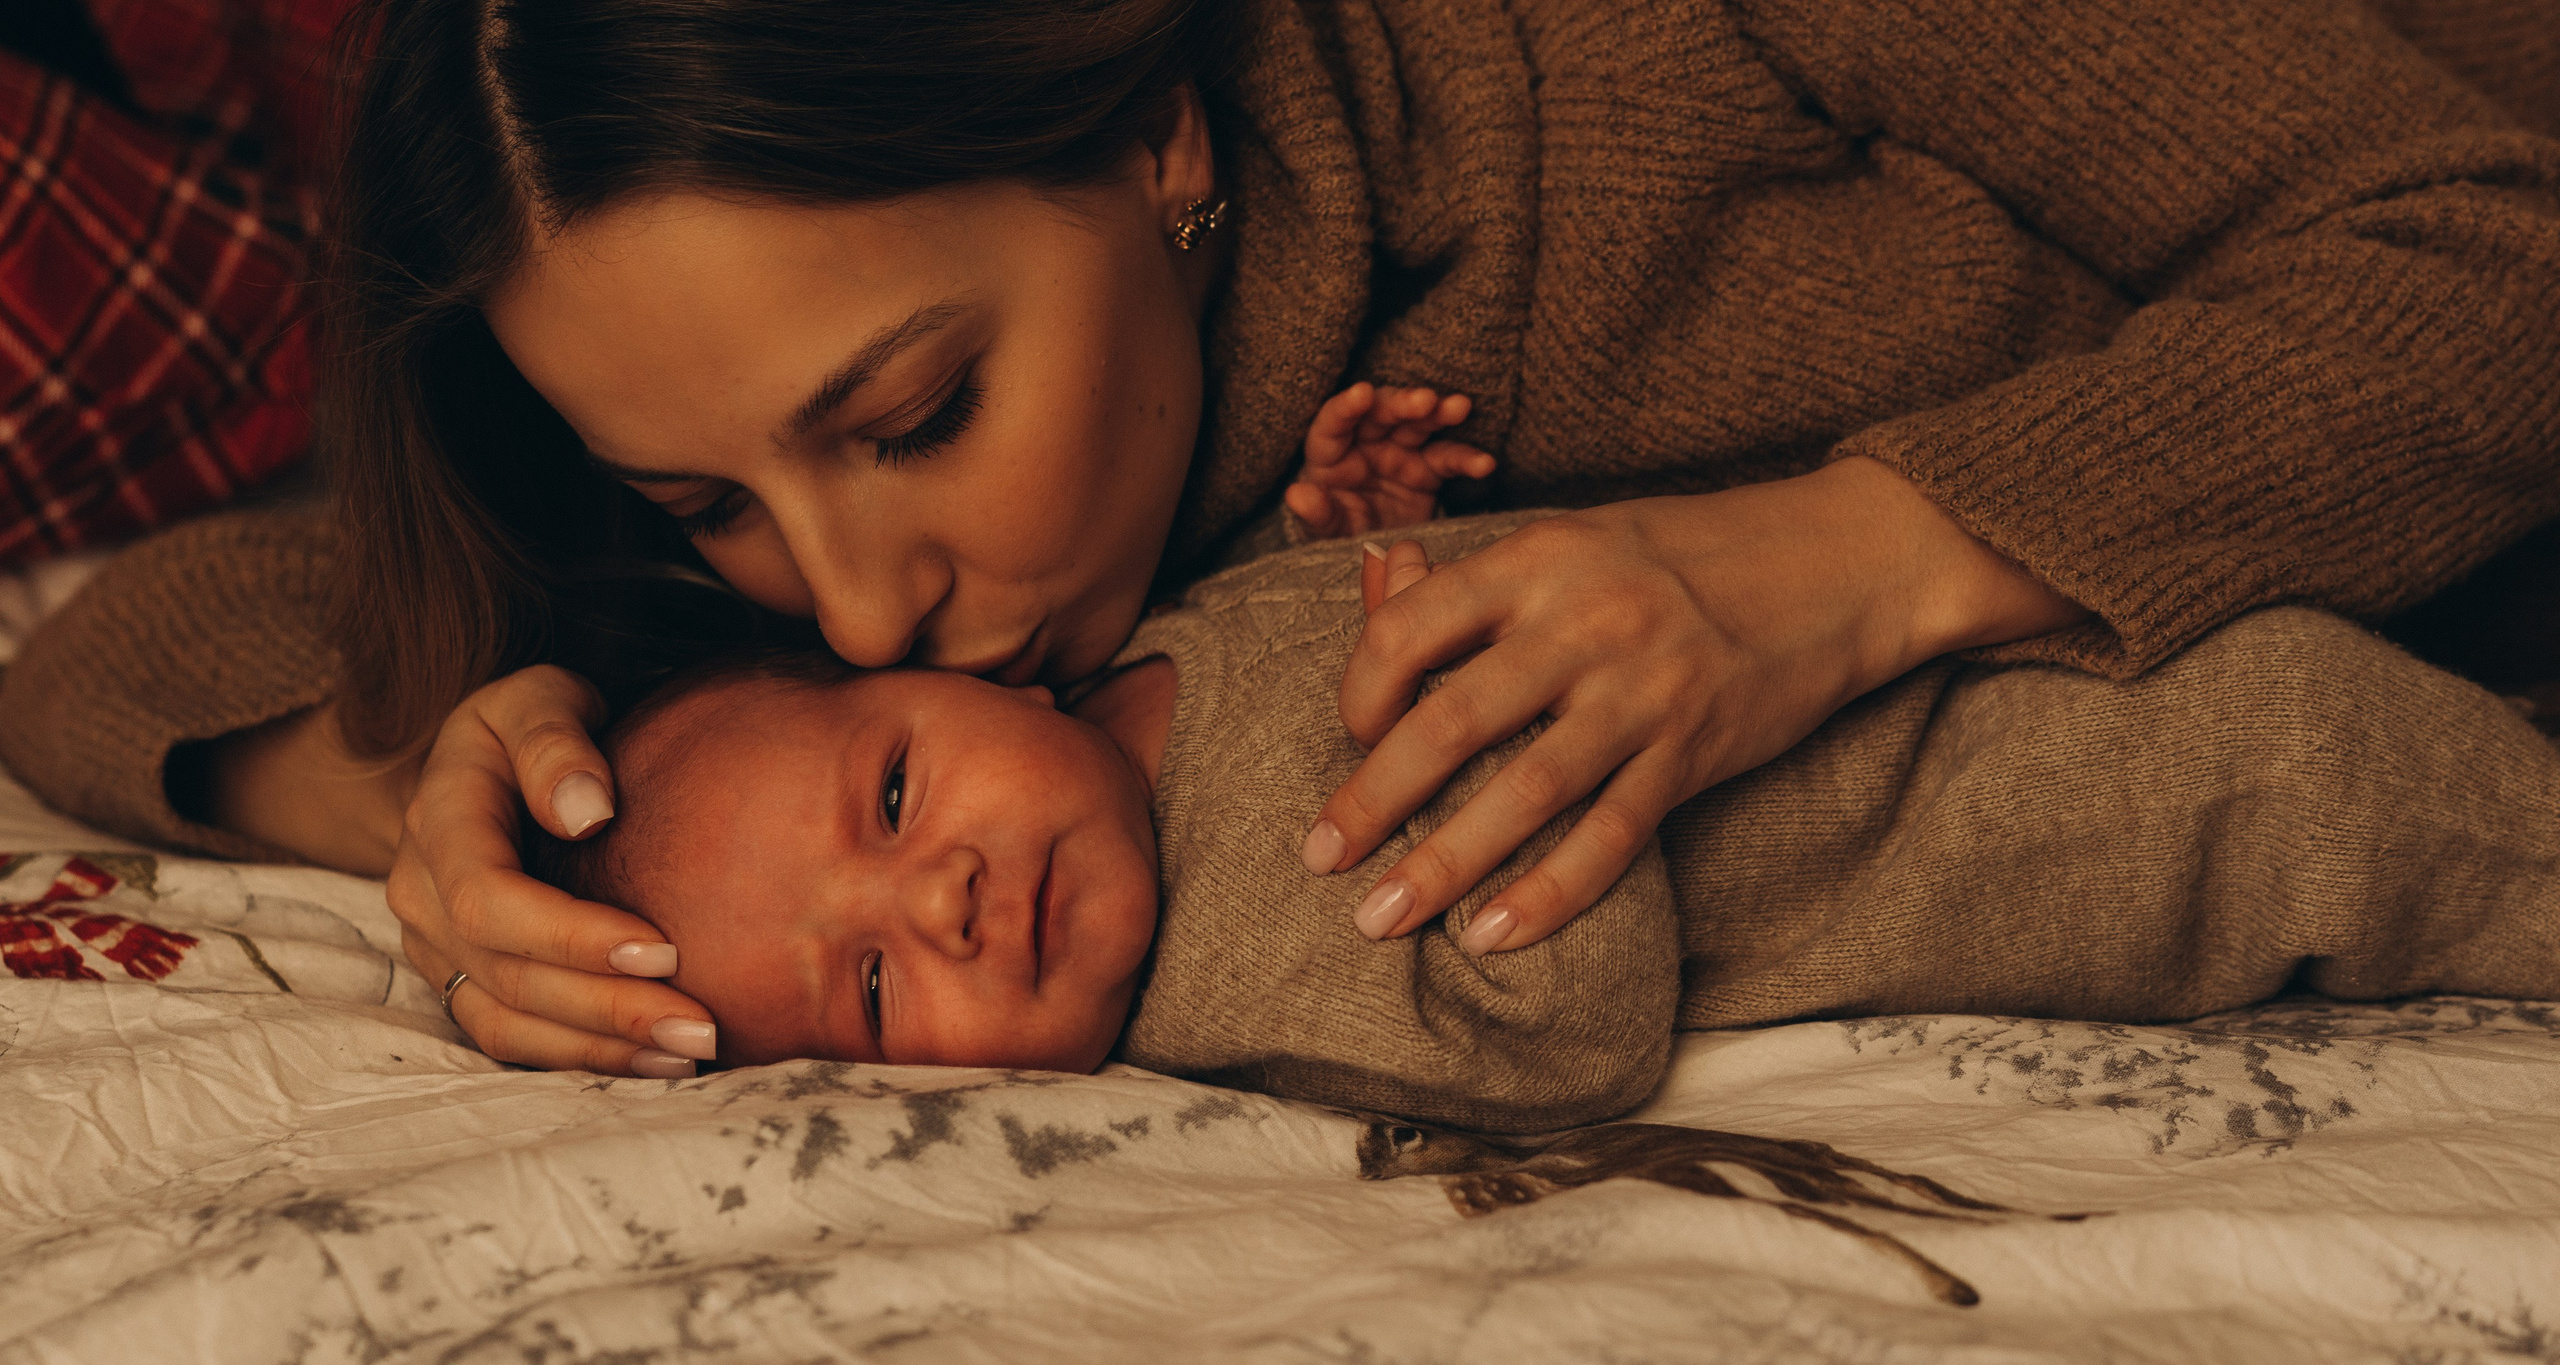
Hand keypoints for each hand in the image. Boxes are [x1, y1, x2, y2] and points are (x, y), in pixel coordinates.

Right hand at [388, 665, 716, 1076]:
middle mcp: (422, 892)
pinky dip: (580, 1058)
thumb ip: (555, 742)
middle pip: (506, 973)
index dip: (573, 935)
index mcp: (438, 818)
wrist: (504, 751)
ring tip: (688, 1056)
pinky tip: (654, 1063)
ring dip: (598, 1049)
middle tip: (702, 1027)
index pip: (491, 899)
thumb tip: (588, 812)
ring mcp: (436, 944)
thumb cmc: (539, 720)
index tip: (665, 949)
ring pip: (506, 1021)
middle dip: (606, 1008)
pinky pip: (511, 1038)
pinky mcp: (464, 977)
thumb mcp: (540, 697)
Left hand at [1284, 382, 1495, 538]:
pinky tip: (1484, 464)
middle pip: (1382, 414)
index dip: (1347, 406)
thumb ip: (1316, 514)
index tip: (1363, 393)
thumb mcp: (1325, 530)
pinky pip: (1448, 459)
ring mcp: (1399, 453)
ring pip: (1419, 425)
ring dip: (1439, 413)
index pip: (1334, 422)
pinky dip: (1467, 460)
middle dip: (1403, 403)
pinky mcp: (1427, 470)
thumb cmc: (1339, 535)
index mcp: (1331, 453)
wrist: (1369, 556)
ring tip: (1460, 407)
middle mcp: (1365, 444)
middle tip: (1424, 400)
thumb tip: (1297, 494)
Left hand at [1305, 457, 2086, 952]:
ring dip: (1442, 862)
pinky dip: (1550, 892)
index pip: (1414, 626)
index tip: (1349, 736)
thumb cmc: (1690, 553)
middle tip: (1319, 859)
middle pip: (1452, 720)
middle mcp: (1589, 621)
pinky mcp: (1696, 751)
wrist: (1842, 560)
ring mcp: (1646, 691)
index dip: (1360, 690)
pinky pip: (1611, 835)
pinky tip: (1494, 934)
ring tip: (1380, 918)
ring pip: (1525, 791)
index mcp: (1542, 558)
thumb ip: (1480, 578)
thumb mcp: (1580, 537)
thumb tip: (1372, 582)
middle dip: (1372, 798)